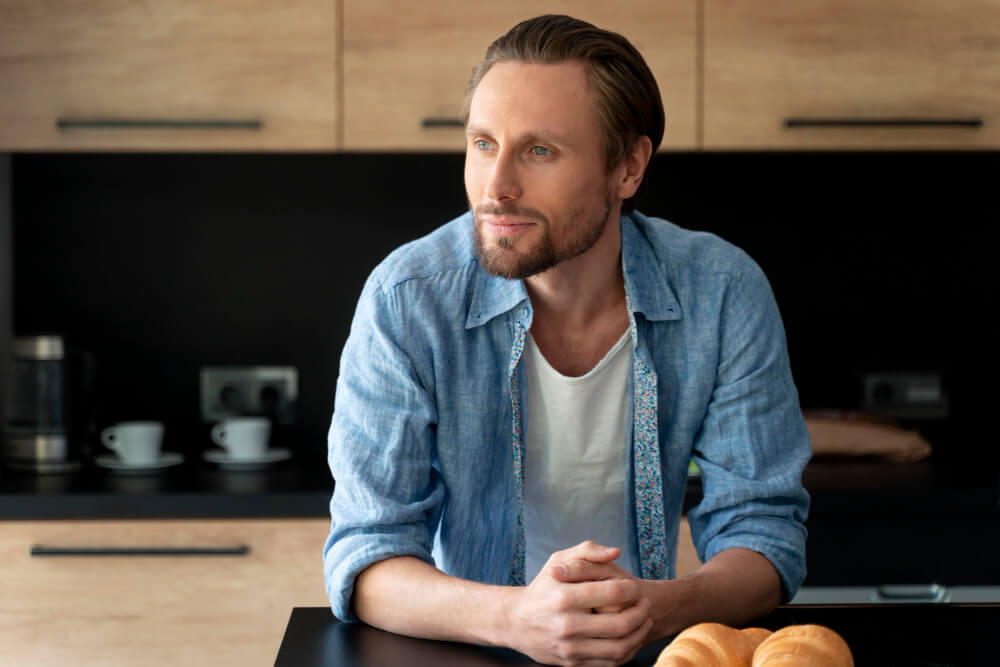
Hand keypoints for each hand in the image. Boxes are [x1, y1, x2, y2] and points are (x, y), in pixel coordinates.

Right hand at [502, 541, 652, 666]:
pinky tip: (630, 637)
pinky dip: (627, 651)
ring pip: (619, 648)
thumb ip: (587, 551)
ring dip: (639, 634)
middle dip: (641, 612)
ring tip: (644, 621)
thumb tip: (616, 552)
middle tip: (645, 604)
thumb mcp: (558, 560)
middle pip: (621, 623)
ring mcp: (570, 647)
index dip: (632, 590)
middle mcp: (567, 624)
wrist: (515, 621)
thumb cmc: (543, 587)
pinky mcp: (572, 664)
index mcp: (564, 597)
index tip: (635, 587)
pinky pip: (610, 663)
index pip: (612, 593)